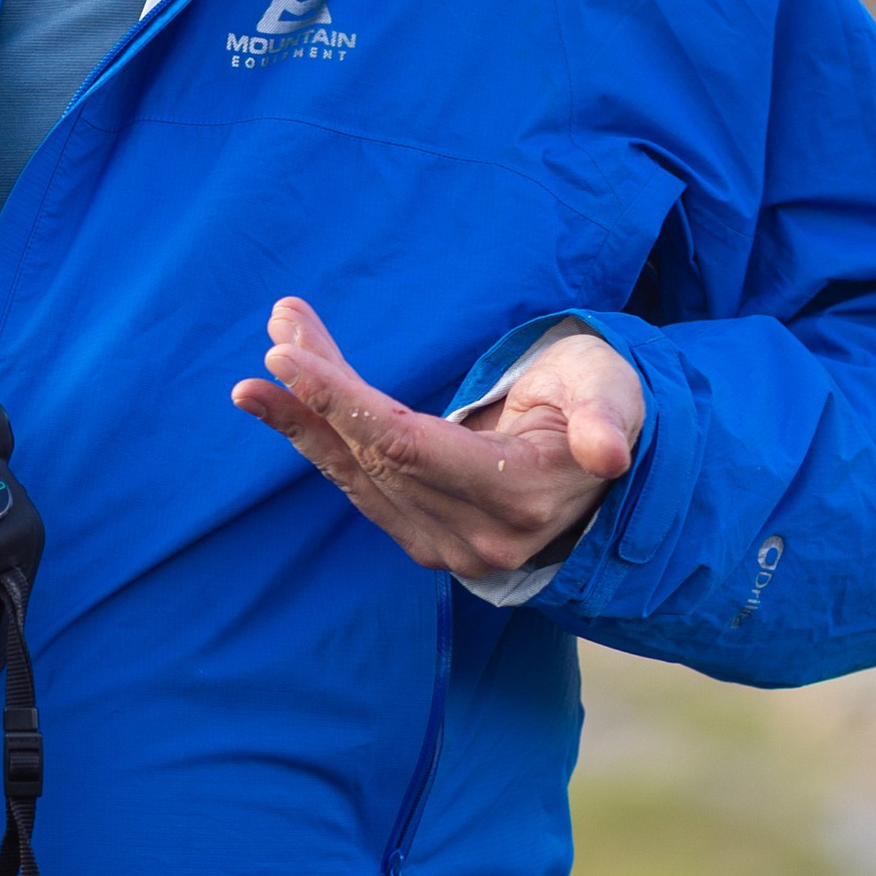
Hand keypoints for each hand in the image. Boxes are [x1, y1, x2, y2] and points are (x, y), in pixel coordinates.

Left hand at [231, 298, 644, 578]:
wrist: (600, 460)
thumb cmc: (601, 398)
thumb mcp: (611, 389)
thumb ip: (606, 417)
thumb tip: (608, 454)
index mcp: (522, 494)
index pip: (406, 447)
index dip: (341, 401)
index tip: (285, 354)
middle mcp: (480, 537)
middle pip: (373, 457)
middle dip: (316, 392)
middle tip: (278, 328)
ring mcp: (450, 548)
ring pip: (357, 474)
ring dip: (303, 416)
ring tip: (264, 363)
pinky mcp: (427, 540)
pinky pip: (359, 487)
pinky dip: (317, 441)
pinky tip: (278, 404)